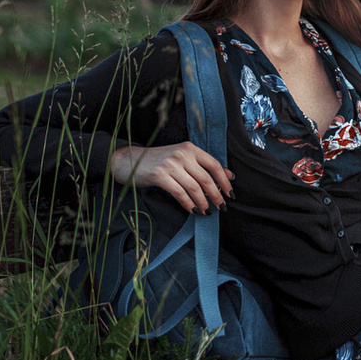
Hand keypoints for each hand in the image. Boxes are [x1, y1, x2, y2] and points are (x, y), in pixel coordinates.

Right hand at [111, 142, 233, 214]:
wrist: (130, 160)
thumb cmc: (159, 161)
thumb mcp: (183, 159)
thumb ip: (204, 165)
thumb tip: (230, 175)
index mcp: (190, 148)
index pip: (214, 164)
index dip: (224, 180)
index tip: (230, 193)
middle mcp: (182, 154)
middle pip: (205, 178)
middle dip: (216, 195)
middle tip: (221, 207)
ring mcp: (170, 164)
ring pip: (193, 187)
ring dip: (203, 202)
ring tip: (207, 211)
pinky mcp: (159, 175)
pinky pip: (179, 193)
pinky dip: (188, 204)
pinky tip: (193, 210)